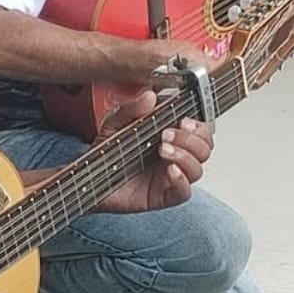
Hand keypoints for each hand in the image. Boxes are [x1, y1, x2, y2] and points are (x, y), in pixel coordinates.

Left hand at [95, 90, 212, 212]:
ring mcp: (170, 177)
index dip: (198, 126)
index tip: (184, 120)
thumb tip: (149, 96)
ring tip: (163, 150)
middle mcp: (174, 157)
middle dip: (191, 139)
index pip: (199, 132)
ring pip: (197, 169)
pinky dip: (181, 180)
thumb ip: (131, 109)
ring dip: (185, 156)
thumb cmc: (107, 154)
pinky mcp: (163, 196)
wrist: (90, 178)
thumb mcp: (115, 124)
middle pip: (204, 149)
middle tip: (168, 134)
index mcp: (169, 138)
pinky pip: (184, 192)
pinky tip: (169, 170)